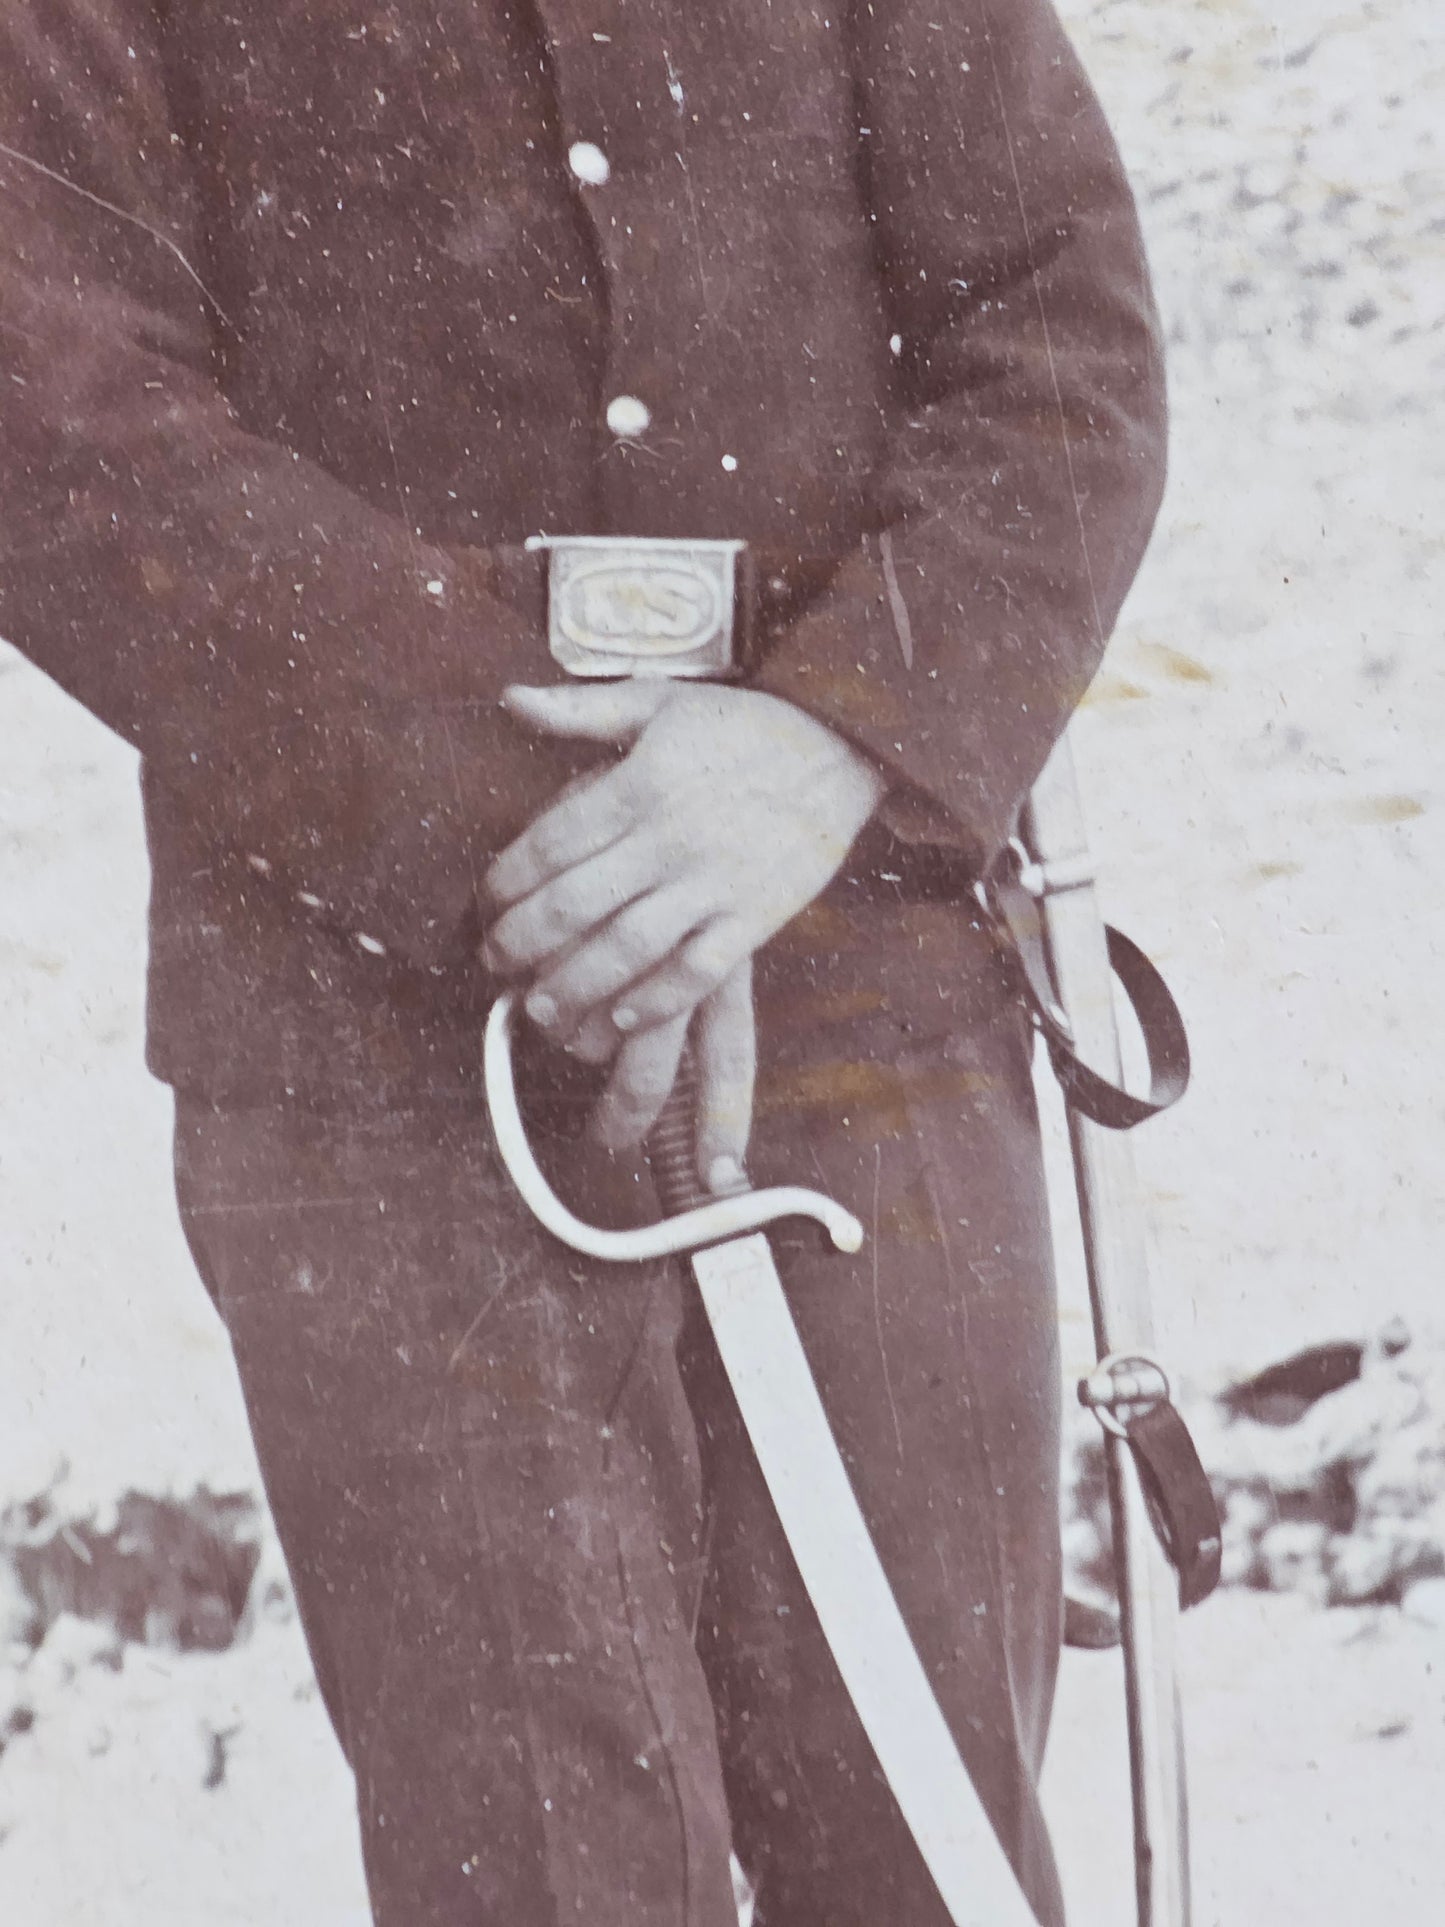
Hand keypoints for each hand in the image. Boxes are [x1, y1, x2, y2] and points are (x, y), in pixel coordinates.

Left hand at [483, 679, 885, 1157]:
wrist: (844, 741)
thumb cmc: (746, 724)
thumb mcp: (660, 702)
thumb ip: (582, 709)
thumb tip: (510, 698)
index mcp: (640, 784)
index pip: (551, 843)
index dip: (505, 881)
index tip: (485, 904)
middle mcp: (671, 837)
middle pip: (576, 903)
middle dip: (524, 942)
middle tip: (495, 963)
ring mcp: (716, 881)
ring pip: (629, 948)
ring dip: (577, 984)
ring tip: (542, 1007)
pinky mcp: (756, 916)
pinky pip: (699, 970)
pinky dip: (657, 999)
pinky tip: (623, 1018)